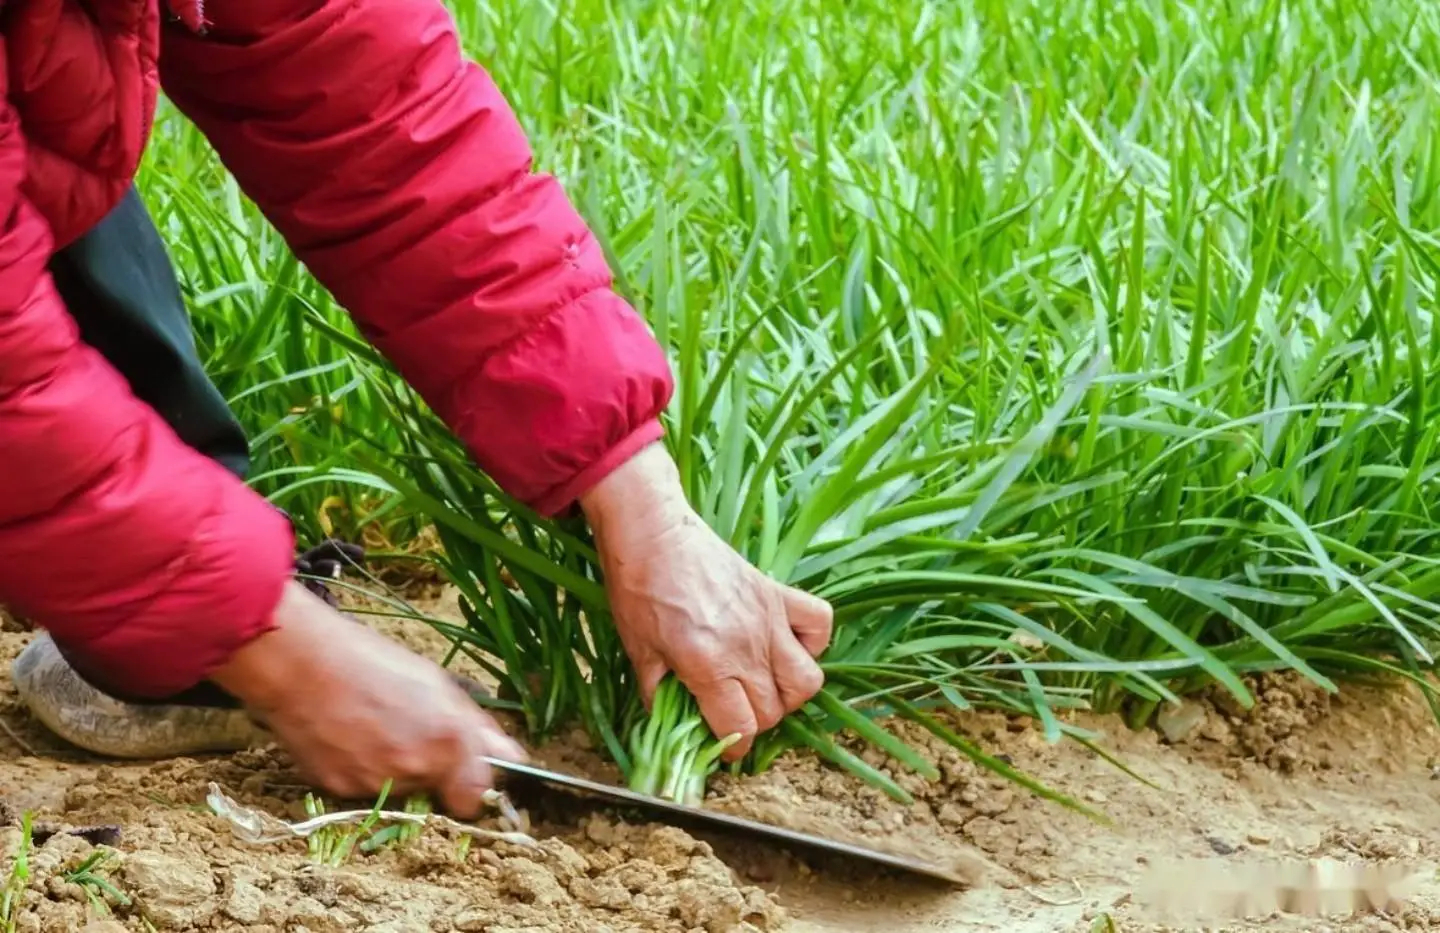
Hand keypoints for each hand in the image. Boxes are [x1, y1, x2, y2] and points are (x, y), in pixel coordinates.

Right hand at [212, 581, 525, 817]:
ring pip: (399, 791)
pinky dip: (361, 770)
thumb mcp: (437, 683)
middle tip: (406, 729)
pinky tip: (349, 736)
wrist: (300, 664)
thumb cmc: (373, 660)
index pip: (475, 797)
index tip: (462, 768)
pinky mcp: (339, 791)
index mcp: (448, 741)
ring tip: (373, 725)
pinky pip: (364, 790)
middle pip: (436, 792)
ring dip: (394, 769)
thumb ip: (477, 728)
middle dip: (430, 769)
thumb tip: (512, 757)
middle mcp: (416, 770)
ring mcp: (375, 785)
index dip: (470, 783)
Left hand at [581, 444, 833, 759]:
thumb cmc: (637, 589)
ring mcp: (769, 618)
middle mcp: (747, 647)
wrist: (652, 533)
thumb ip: (658, 694)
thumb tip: (672, 725)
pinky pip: (820, 624)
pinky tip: (786, 645)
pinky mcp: (778, 592)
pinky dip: (813, 642)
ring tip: (765, 687)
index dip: (732, 746)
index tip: (723, 743)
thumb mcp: (637, 651)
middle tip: (733, 712)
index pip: (741, 727)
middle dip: (754, 722)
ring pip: (807, 680)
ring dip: (789, 694)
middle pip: (772, 710)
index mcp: (708, 665)